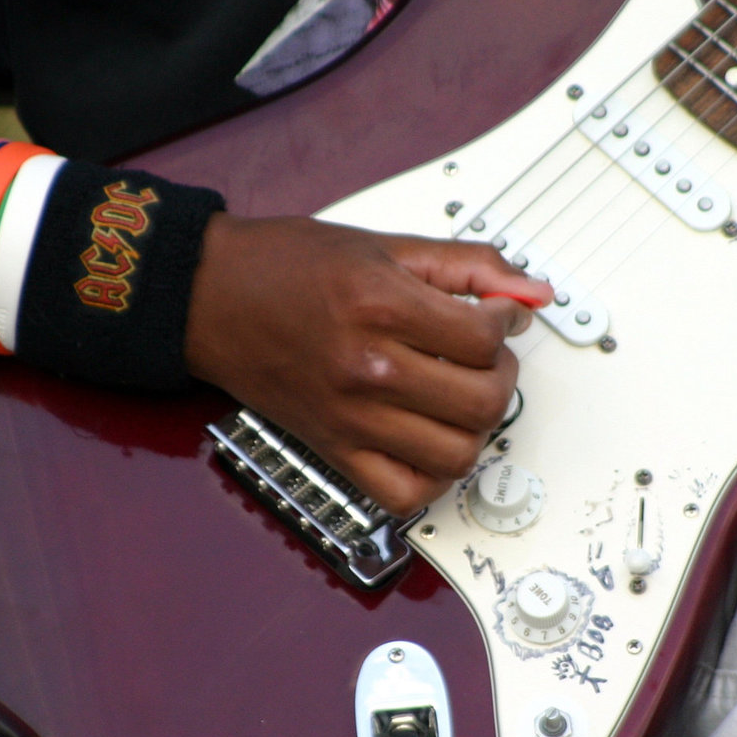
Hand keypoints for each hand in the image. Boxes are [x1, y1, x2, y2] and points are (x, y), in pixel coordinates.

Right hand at [184, 214, 551, 514]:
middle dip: (501, 376)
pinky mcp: (333, 447)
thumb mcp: (382, 244)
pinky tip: (431, 440)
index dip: (504, 325)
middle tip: (486, 357)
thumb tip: (528, 289)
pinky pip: (404, 493)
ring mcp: (350, 416)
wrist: (208, 294)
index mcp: (379, 306)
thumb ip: (464, 263)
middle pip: (481, 401)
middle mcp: (366, 368)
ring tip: (463, 397)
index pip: (482, 338)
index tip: (496, 316)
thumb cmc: (281, 265)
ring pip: (456, 454)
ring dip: (477, 428)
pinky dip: (432, 478)